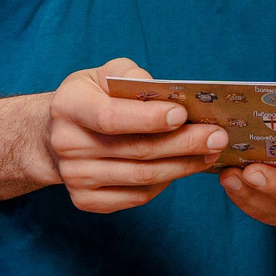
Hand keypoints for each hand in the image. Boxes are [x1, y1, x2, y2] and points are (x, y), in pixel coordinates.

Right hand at [41, 58, 228, 213]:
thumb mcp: (104, 74)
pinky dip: (166, 183)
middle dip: (183, 144)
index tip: (182, 115)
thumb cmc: (93, 98)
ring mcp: (75, 177)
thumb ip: (131, 75)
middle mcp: (67, 144)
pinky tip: (183, 167)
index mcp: (69, 106)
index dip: (148, 118)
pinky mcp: (86, 200)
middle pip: (136, 150)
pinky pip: (137, 196)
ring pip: (142, 177)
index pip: (110, 117)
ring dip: (183, 166)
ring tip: (211, 152)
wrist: (58, 134)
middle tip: (217, 137)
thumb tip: (166, 95)